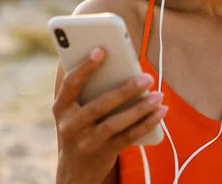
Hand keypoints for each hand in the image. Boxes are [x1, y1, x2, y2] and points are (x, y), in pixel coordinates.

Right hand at [52, 48, 167, 183]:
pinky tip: (160, 111)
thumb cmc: (80, 126)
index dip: (85, 67)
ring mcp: (87, 142)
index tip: (101, 50)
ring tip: (158, 95)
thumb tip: (115, 58)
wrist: (75, 170)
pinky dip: (147, 123)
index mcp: (61, 107)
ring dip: (140, 108)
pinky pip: (128, 136)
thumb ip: (87, 88)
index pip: (71, 84)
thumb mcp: (73, 110)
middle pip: (100, 105)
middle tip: (147, 77)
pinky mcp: (104, 154)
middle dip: (125, 90)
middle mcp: (70, 126)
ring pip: (116, 123)